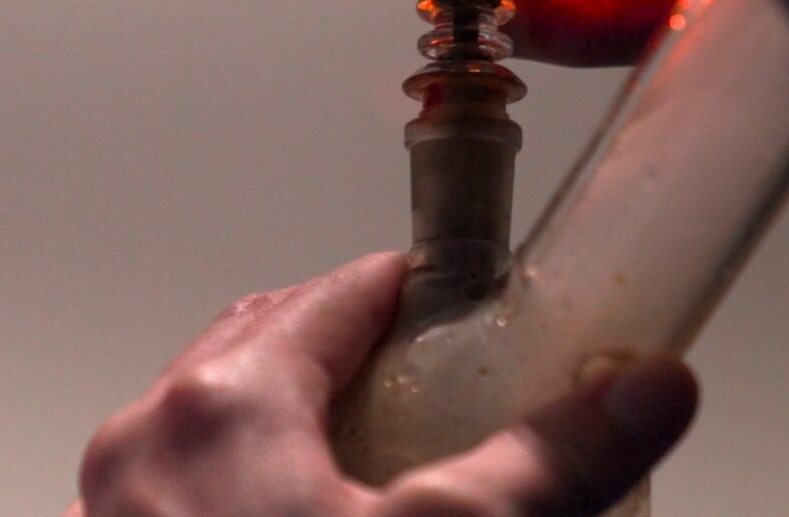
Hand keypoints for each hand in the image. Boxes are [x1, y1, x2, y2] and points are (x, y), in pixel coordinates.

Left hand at [68, 253, 697, 516]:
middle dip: (342, 350)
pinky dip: (239, 494)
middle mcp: (143, 453)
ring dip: (282, 426)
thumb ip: (548, 464)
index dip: (412, 292)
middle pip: (258, 350)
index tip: (461, 303)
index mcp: (224, 409)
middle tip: (421, 377)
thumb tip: (644, 394)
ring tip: (362, 465)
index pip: (336, 295)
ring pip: (204, 431)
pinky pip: (175, 503)